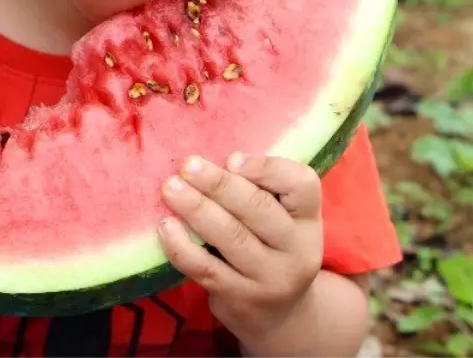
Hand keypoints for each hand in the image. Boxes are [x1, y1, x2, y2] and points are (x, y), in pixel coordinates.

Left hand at [157, 153, 323, 337]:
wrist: (280, 314)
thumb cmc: (269, 246)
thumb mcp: (281, 219)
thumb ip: (259, 189)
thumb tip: (207, 160)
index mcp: (307, 218)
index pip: (303, 185)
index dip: (268, 168)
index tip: (232, 158)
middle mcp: (298, 249)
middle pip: (259, 209)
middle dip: (219, 184)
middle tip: (188, 165)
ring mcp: (270, 277)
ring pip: (231, 237)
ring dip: (196, 208)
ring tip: (170, 188)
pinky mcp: (241, 298)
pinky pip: (206, 269)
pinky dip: (181, 246)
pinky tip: (165, 226)